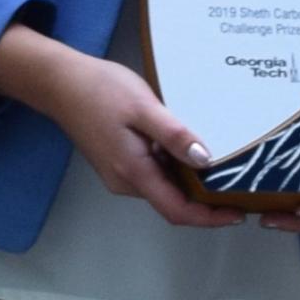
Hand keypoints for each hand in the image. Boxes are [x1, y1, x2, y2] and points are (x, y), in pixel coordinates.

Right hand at [34, 51, 245, 228]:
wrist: (59, 82)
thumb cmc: (101, 90)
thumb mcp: (144, 107)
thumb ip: (174, 135)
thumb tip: (205, 160)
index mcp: (134, 173)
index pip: (178, 211)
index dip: (210, 217)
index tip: (239, 213)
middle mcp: (126, 182)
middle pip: (173, 202)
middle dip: (206, 200)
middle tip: (240, 184)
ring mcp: (120, 174)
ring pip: (164, 187)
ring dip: (191, 182)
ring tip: (224, 164)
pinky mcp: (118, 162)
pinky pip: (154, 173)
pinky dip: (175, 168)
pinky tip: (190, 148)